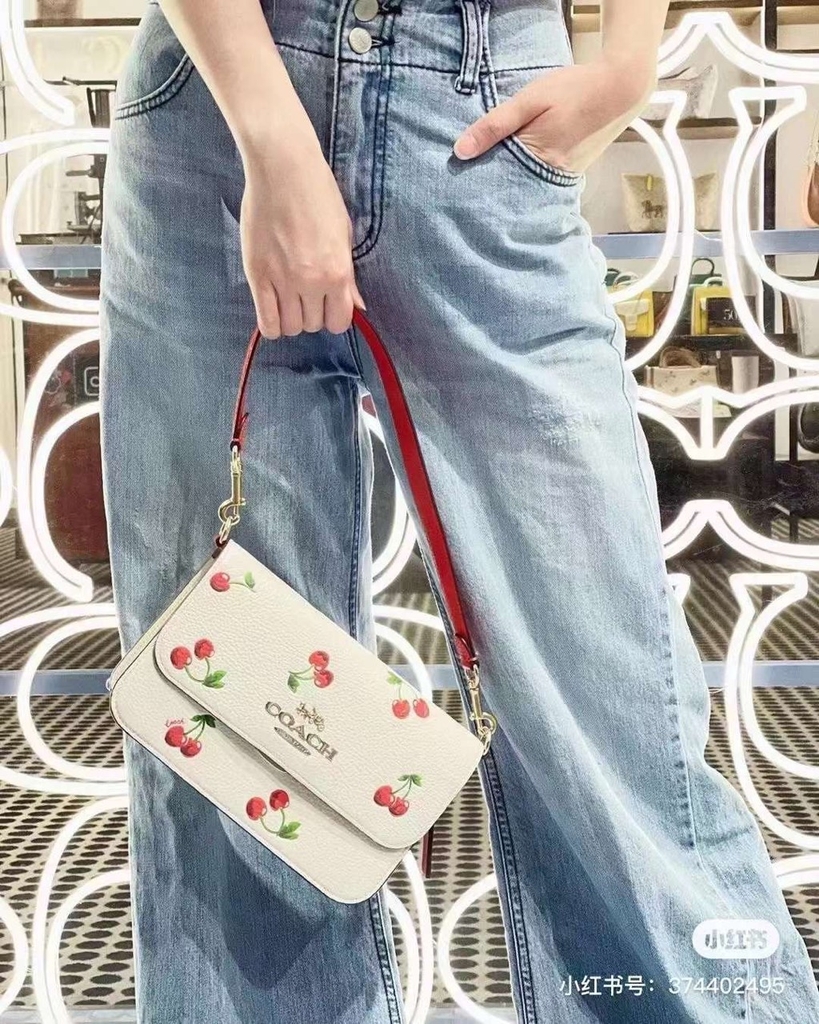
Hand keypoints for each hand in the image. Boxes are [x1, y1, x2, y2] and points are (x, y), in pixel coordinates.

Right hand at [239, 126, 364, 338]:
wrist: (283, 169)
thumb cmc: (318, 195)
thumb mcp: (343, 235)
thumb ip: (349, 277)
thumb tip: (357, 306)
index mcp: (338, 273)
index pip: (339, 322)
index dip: (334, 316)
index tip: (327, 305)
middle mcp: (312, 282)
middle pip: (313, 325)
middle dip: (311, 313)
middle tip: (305, 293)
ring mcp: (282, 281)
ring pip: (290, 327)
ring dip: (291, 317)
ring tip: (288, 298)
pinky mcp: (257, 275)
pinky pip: (266, 321)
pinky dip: (271, 323)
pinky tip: (272, 309)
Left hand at [453, 55, 655, 174]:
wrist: (621, 88)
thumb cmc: (573, 90)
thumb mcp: (529, 100)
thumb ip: (495, 125)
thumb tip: (460, 151)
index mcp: (538, 162)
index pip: (497, 182)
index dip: (478, 180)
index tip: (460, 180)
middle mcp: (551, 178)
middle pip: (512, 189)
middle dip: (493, 184)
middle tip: (468, 180)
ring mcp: (563, 178)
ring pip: (527, 185)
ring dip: (511, 180)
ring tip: (491, 172)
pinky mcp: (571, 173)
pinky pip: (541, 180)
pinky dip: (528, 174)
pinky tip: (518, 165)